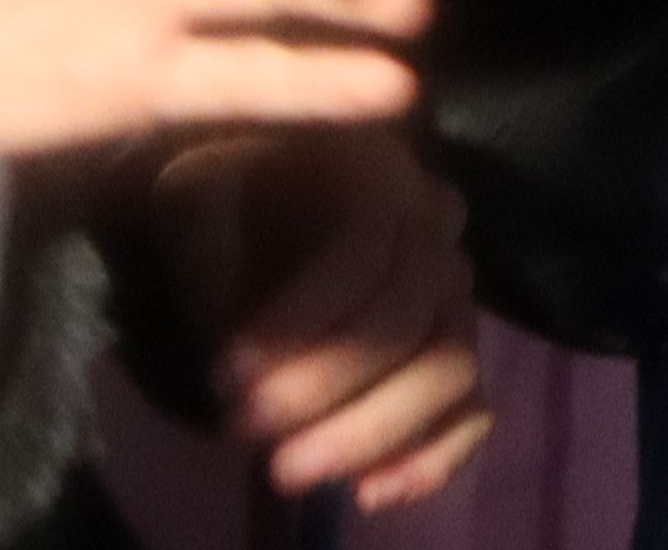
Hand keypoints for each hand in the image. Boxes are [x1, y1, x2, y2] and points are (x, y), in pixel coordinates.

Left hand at [152, 130, 493, 511]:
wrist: (250, 214)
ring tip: (286, 472)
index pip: (362, 251)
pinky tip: (368, 494)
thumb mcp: (191, 194)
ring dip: (370, 432)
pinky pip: (475, 413)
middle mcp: (437, 233)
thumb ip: (205, 243)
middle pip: (407, 319)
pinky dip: (434, 459)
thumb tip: (225, 318)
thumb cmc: (223, 200)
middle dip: (322, 385)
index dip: (298, 320)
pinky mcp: (456, 362)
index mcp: (381, 174)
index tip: (222, 375)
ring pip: (450, 370)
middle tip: (240, 430)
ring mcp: (457, 300)